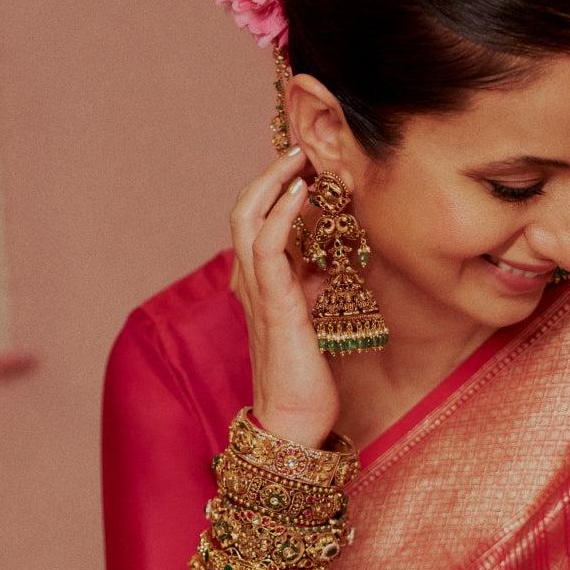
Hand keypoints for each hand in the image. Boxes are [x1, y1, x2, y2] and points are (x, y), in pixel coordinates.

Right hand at [230, 147, 337, 447]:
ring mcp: (259, 294)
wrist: (295, 422)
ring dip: (274, 182)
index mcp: (259, 285)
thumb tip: (324, 263)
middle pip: (244, 210)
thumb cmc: (305, 378)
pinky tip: (302, 193)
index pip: (256, 222)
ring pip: (248, 220)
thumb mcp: (312, 320)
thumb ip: (310, 288)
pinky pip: (268, 248)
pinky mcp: (276, 307)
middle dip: (270, 174)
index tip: (304, 163)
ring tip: (299, 156)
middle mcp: (251, 284)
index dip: (274, 189)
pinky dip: (281, 214)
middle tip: (300, 147)